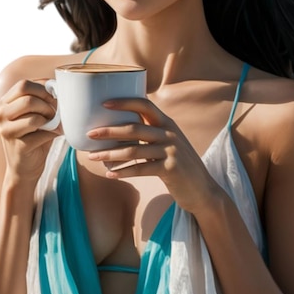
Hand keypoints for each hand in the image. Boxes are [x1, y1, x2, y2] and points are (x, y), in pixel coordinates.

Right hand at [0, 79, 58, 182]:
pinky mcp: (18, 147)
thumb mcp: (34, 113)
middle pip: (28, 98)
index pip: (24, 85)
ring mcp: (6, 131)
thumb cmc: (33, 136)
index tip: (54, 98)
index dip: (43, 89)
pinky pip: (42, 133)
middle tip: (54, 113)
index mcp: (4, 103)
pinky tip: (54, 134)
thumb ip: (41, 98)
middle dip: (47, 105)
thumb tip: (56, 85)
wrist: (25, 168)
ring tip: (54, 124)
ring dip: (50, 119)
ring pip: (34, 116)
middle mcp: (0, 115)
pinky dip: (53, 132)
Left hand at [86, 98, 219, 213]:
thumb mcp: (168, 144)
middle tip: (90, 134)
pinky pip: (141, 169)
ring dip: (110, 153)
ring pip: (134, 149)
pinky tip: (110, 174)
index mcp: (167, 124)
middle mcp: (170, 134)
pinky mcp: (171, 169)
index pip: (145, 105)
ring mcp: (171, 151)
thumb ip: (150, 135)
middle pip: (134, 128)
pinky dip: (123, 172)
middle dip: (109, 130)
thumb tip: (118, 131)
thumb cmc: (179, 166)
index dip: (124, 102)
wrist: (203, 190)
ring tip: (92, 157)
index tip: (104, 104)